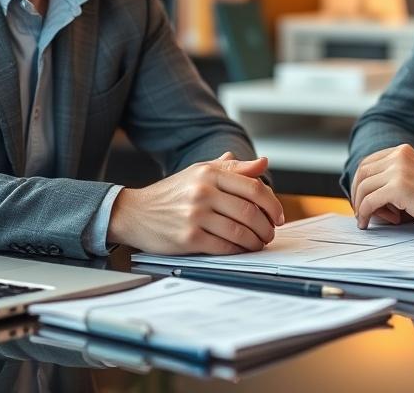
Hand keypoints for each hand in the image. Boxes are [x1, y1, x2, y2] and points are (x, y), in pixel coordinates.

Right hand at [108, 152, 284, 254]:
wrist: (135, 212)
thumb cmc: (171, 193)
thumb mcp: (200, 172)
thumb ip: (232, 168)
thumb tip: (262, 163)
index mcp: (209, 173)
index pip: (253, 187)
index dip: (273, 204)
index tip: (279, 215)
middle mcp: (202, 192)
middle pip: (250, 211)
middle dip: (267, 226)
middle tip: (270, 233)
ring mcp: (195, 215)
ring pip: (240, 231)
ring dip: (256, 241)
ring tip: (259, 243)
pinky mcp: (188, 238)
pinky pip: (224, 246)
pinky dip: (238, 250)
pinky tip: (241, 250)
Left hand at [350, 144, 413, 232]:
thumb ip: (393, 179)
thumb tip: (364, 194)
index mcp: (403, 151)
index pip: (368, 162)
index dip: (360, 181)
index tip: (360, 198)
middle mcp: (399, 155)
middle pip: (362, 172)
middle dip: (356, 193)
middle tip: (359, 211)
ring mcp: (398, 170)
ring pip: (363, 187)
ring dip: (361, 206)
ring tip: (367, 219)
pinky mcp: (398, 187)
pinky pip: (369, 201)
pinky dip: (364, 213)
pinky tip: (367, 223)